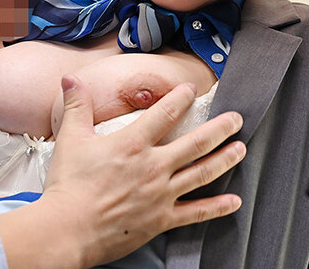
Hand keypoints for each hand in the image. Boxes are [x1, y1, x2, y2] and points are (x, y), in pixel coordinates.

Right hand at [0, 74, 245, 267]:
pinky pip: (195, 212)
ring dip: (225, 159)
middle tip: (236, 119)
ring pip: (202, 173)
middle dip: (220, 128)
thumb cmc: (68, 186)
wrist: (67, 229)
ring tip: (240, 149)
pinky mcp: (161, 220)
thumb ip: (76, 106)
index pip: (165, 113)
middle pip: (196, 142)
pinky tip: (234, 202)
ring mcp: (161, 194)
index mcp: (133, 144)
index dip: (181, 98)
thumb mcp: (70, 139)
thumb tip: (70, 79)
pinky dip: (217, 207)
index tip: (192, 89)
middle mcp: (153, 166)